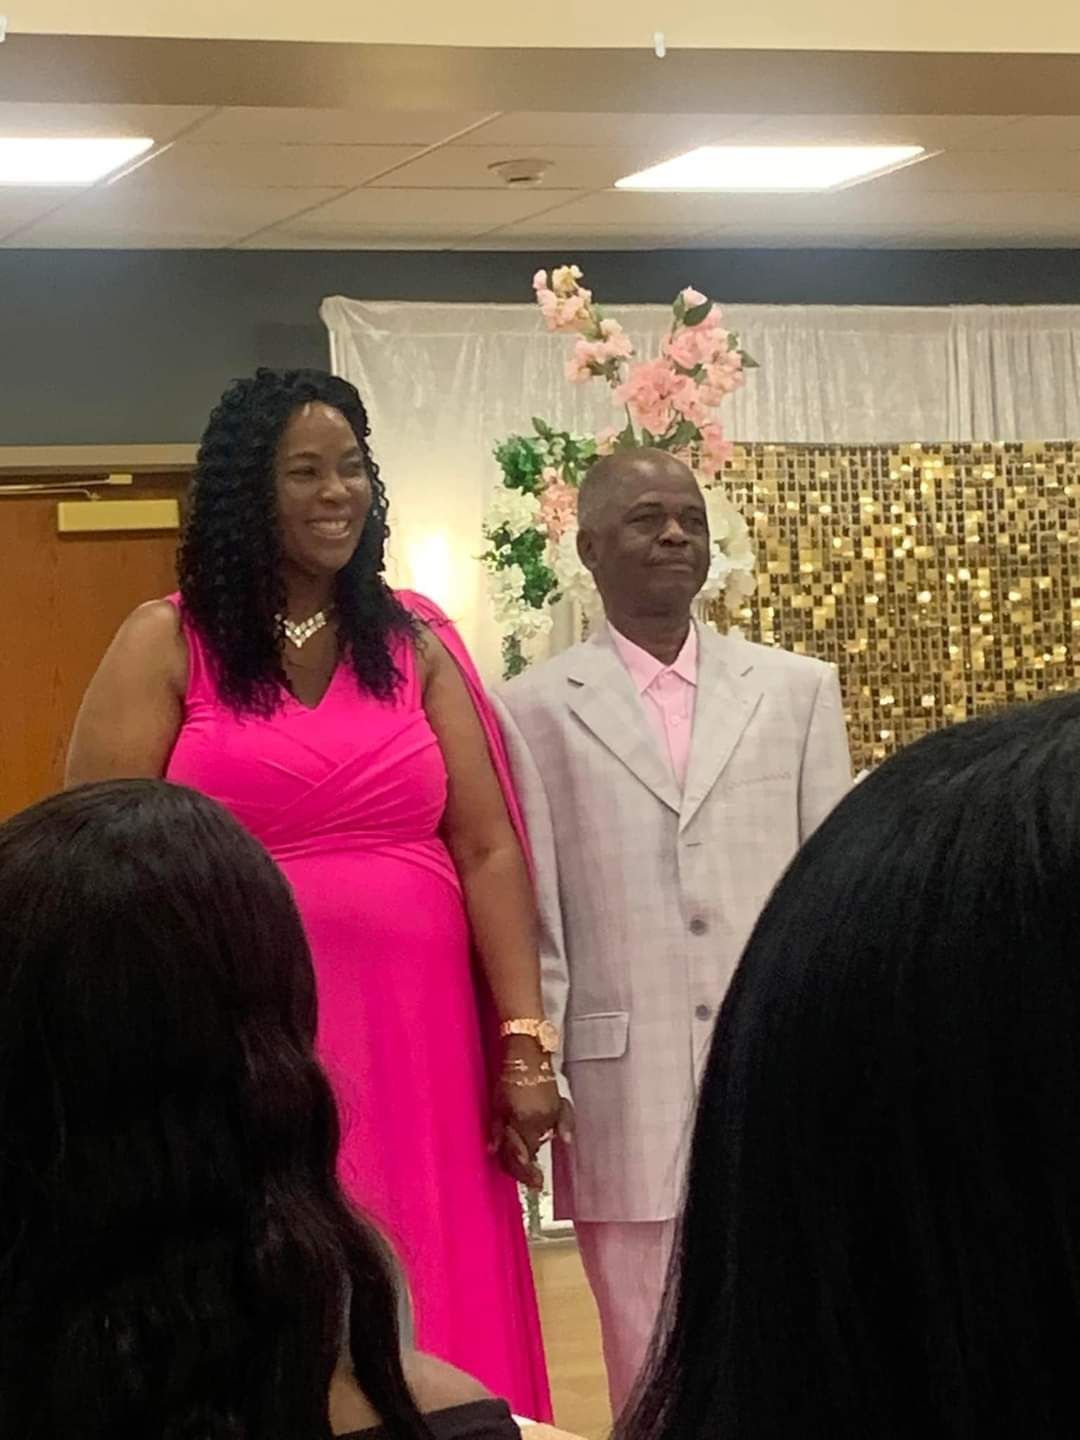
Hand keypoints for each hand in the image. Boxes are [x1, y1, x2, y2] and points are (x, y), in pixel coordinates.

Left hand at [490, 1036, 560, 1184]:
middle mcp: (541, 1122)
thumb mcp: (497, 1105)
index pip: (521, 1155)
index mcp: (523, 1123)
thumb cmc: (507, 1078)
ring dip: (537, 1144)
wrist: (528, 1053)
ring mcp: (553, 1113)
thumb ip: (498, 1131)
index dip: (522, 1171)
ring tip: (530, 1149)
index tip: (531, 1184)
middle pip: (533, 1149)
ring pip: (545, 1138)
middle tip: (527, 1172)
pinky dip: (561, 1131)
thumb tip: (494, 1153)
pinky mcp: (561, 1104)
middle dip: (527, 1159)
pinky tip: (563, 1139)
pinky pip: (562, 1123)